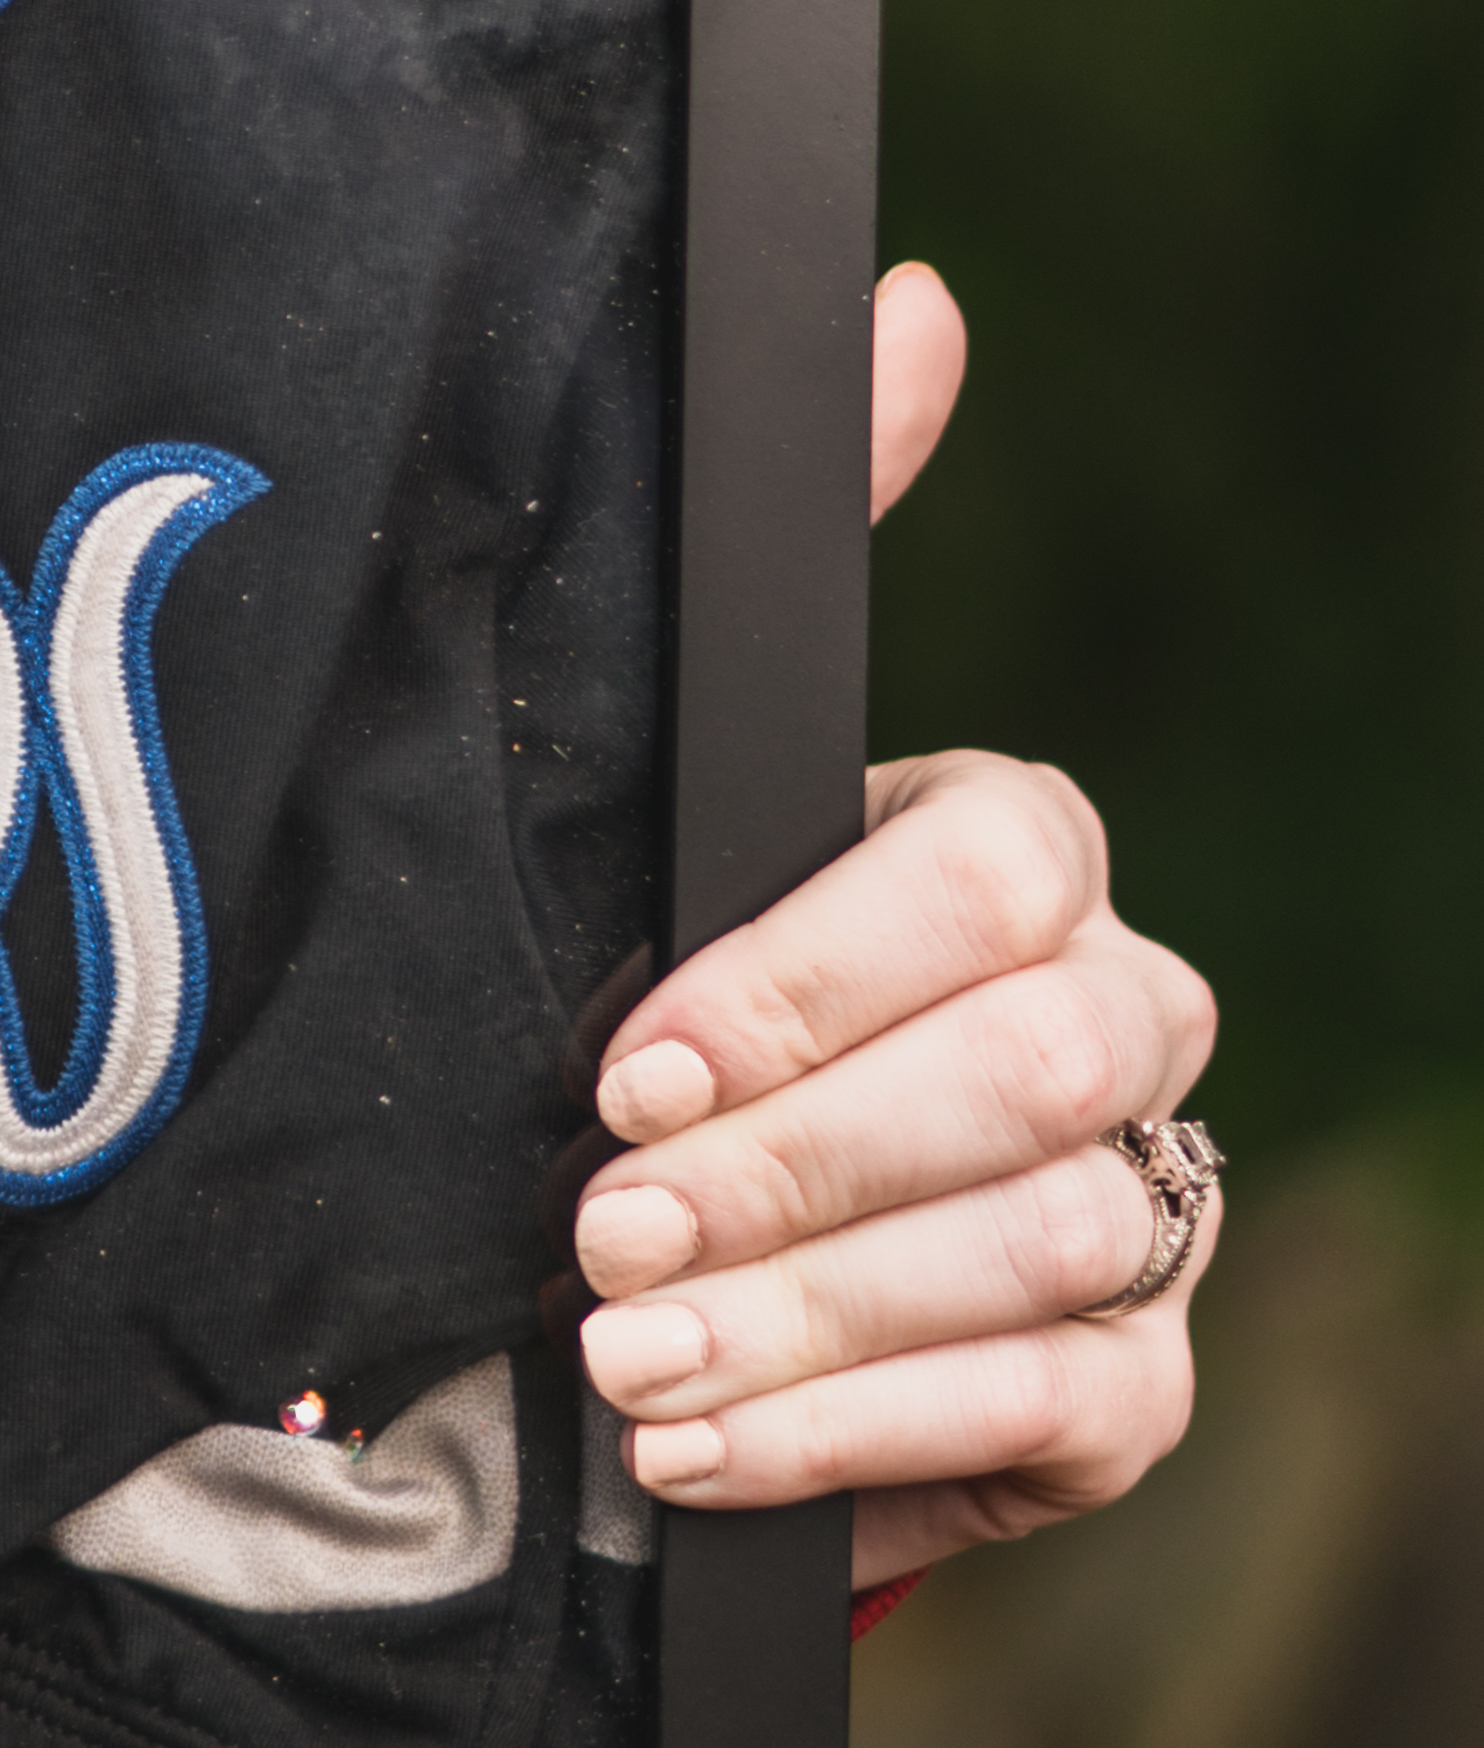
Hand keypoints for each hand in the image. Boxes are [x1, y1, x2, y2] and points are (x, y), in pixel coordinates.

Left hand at [566, 275, 1216, 1589]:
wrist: (664, 1267)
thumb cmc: (669, 1018)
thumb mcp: (672, 816)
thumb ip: (793, 572)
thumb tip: (909, 299)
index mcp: (1017, 863)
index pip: (997, 870)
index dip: (818, 976)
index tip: (634, 1064)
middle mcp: (1118, 1020)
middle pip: (1032, 1067)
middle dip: (800, 1159)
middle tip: (604, 1231)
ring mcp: (1141, 1206)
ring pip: (1037, 1243)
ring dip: (807, 1316)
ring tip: (620, 1358)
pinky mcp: (1124, 1383)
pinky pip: (1048, 1403)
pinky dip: (857, 1433)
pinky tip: (696, 1448)